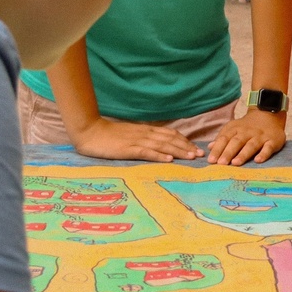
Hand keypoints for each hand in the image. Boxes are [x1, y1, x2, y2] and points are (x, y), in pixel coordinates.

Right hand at [72, 117, 202, 161]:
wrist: (90, 131)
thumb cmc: (108, 135)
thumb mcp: (129, 134)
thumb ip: (142, 138)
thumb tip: (156, 145)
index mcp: (146, 130)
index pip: (170, 134)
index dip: (184, 141)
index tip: (195, 148)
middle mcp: (145, 134)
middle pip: (171, 139)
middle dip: (187, 147)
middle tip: (200, 154)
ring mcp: (138, 141)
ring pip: (163, 145)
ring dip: (179, 151)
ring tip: (191, 157)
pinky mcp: (129, 149)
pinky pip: (147, 152)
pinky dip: (160, 156)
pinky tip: (169, 160)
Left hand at [208, 108, 285, 164]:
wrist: (268, 114)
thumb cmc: (247, 127)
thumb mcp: (233, 129)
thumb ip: (222, 138)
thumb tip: (210, 147)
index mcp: (235, 129)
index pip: (225, 138)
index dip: (218, 149)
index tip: (211, 160)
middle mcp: (247, 132)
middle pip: (236, 142)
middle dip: (228, 152)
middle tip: (221, 164)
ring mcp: (260, 136)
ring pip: (251, 145)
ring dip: (243, 154)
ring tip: (235, 163)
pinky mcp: (272, 141)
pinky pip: (268, 148)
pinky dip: (263, 154)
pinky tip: (258, 160)